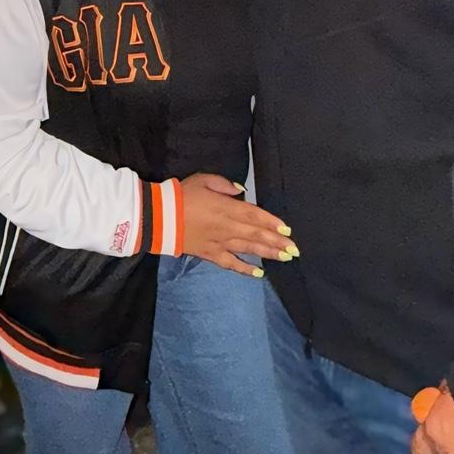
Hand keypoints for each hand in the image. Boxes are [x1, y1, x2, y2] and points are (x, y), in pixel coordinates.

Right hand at [179, 172, 295, 277]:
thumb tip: (240, 191)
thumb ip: (224, 185)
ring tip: (285, 257)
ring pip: (248, 249)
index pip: (254, 216)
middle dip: (277, 242)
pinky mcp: (210, 254)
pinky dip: (245, 269)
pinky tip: (259, 274)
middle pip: (256, 235)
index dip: (272, 223)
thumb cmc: (182, 195)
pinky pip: (231, 264)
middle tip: (294, 249)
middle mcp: (227, 227)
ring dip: (268, 254)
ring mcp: (219, 243)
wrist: (159, 217)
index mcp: (226, 208)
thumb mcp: (203, 179)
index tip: (287, 229)